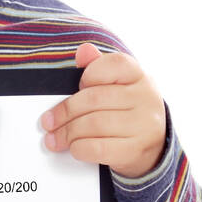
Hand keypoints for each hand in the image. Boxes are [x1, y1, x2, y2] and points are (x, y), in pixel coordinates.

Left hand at [39, 42, 166, 178]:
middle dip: (65, 111)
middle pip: (95, 99)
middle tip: (48, 121)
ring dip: (67, 133)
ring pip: (94, 124)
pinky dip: (79, 148)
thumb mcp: (117, 86)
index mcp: (139, 77)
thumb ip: (98, 68)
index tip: (77, 87)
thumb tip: (84, 51)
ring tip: (54, 138)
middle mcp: (146, 98)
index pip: (114, 64)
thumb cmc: (127, 111)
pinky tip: (73, 147)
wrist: (152, 146)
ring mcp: (144, 125)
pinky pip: (98, 148)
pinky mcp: (137, 150)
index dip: (89, 74)